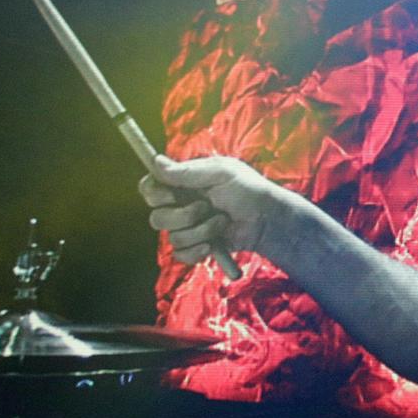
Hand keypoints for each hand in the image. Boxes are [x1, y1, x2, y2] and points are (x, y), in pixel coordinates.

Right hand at [140, 155, 292, 265]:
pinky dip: (196, 252)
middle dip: (183, 215)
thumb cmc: (248, 189)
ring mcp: (188, 228)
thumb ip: (188, 171)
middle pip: (157, 217)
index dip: (153, 194)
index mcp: (182, 184)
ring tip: (222, 222)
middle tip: (206, 207)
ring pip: (173, 238)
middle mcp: (180, 205)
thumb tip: (155, 163)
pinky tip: (212, 245)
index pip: (149, 189)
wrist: (268, 219)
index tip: (169, 195)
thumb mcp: (221, 173)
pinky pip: (181, 254)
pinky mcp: (197, 247)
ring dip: (200, 231)